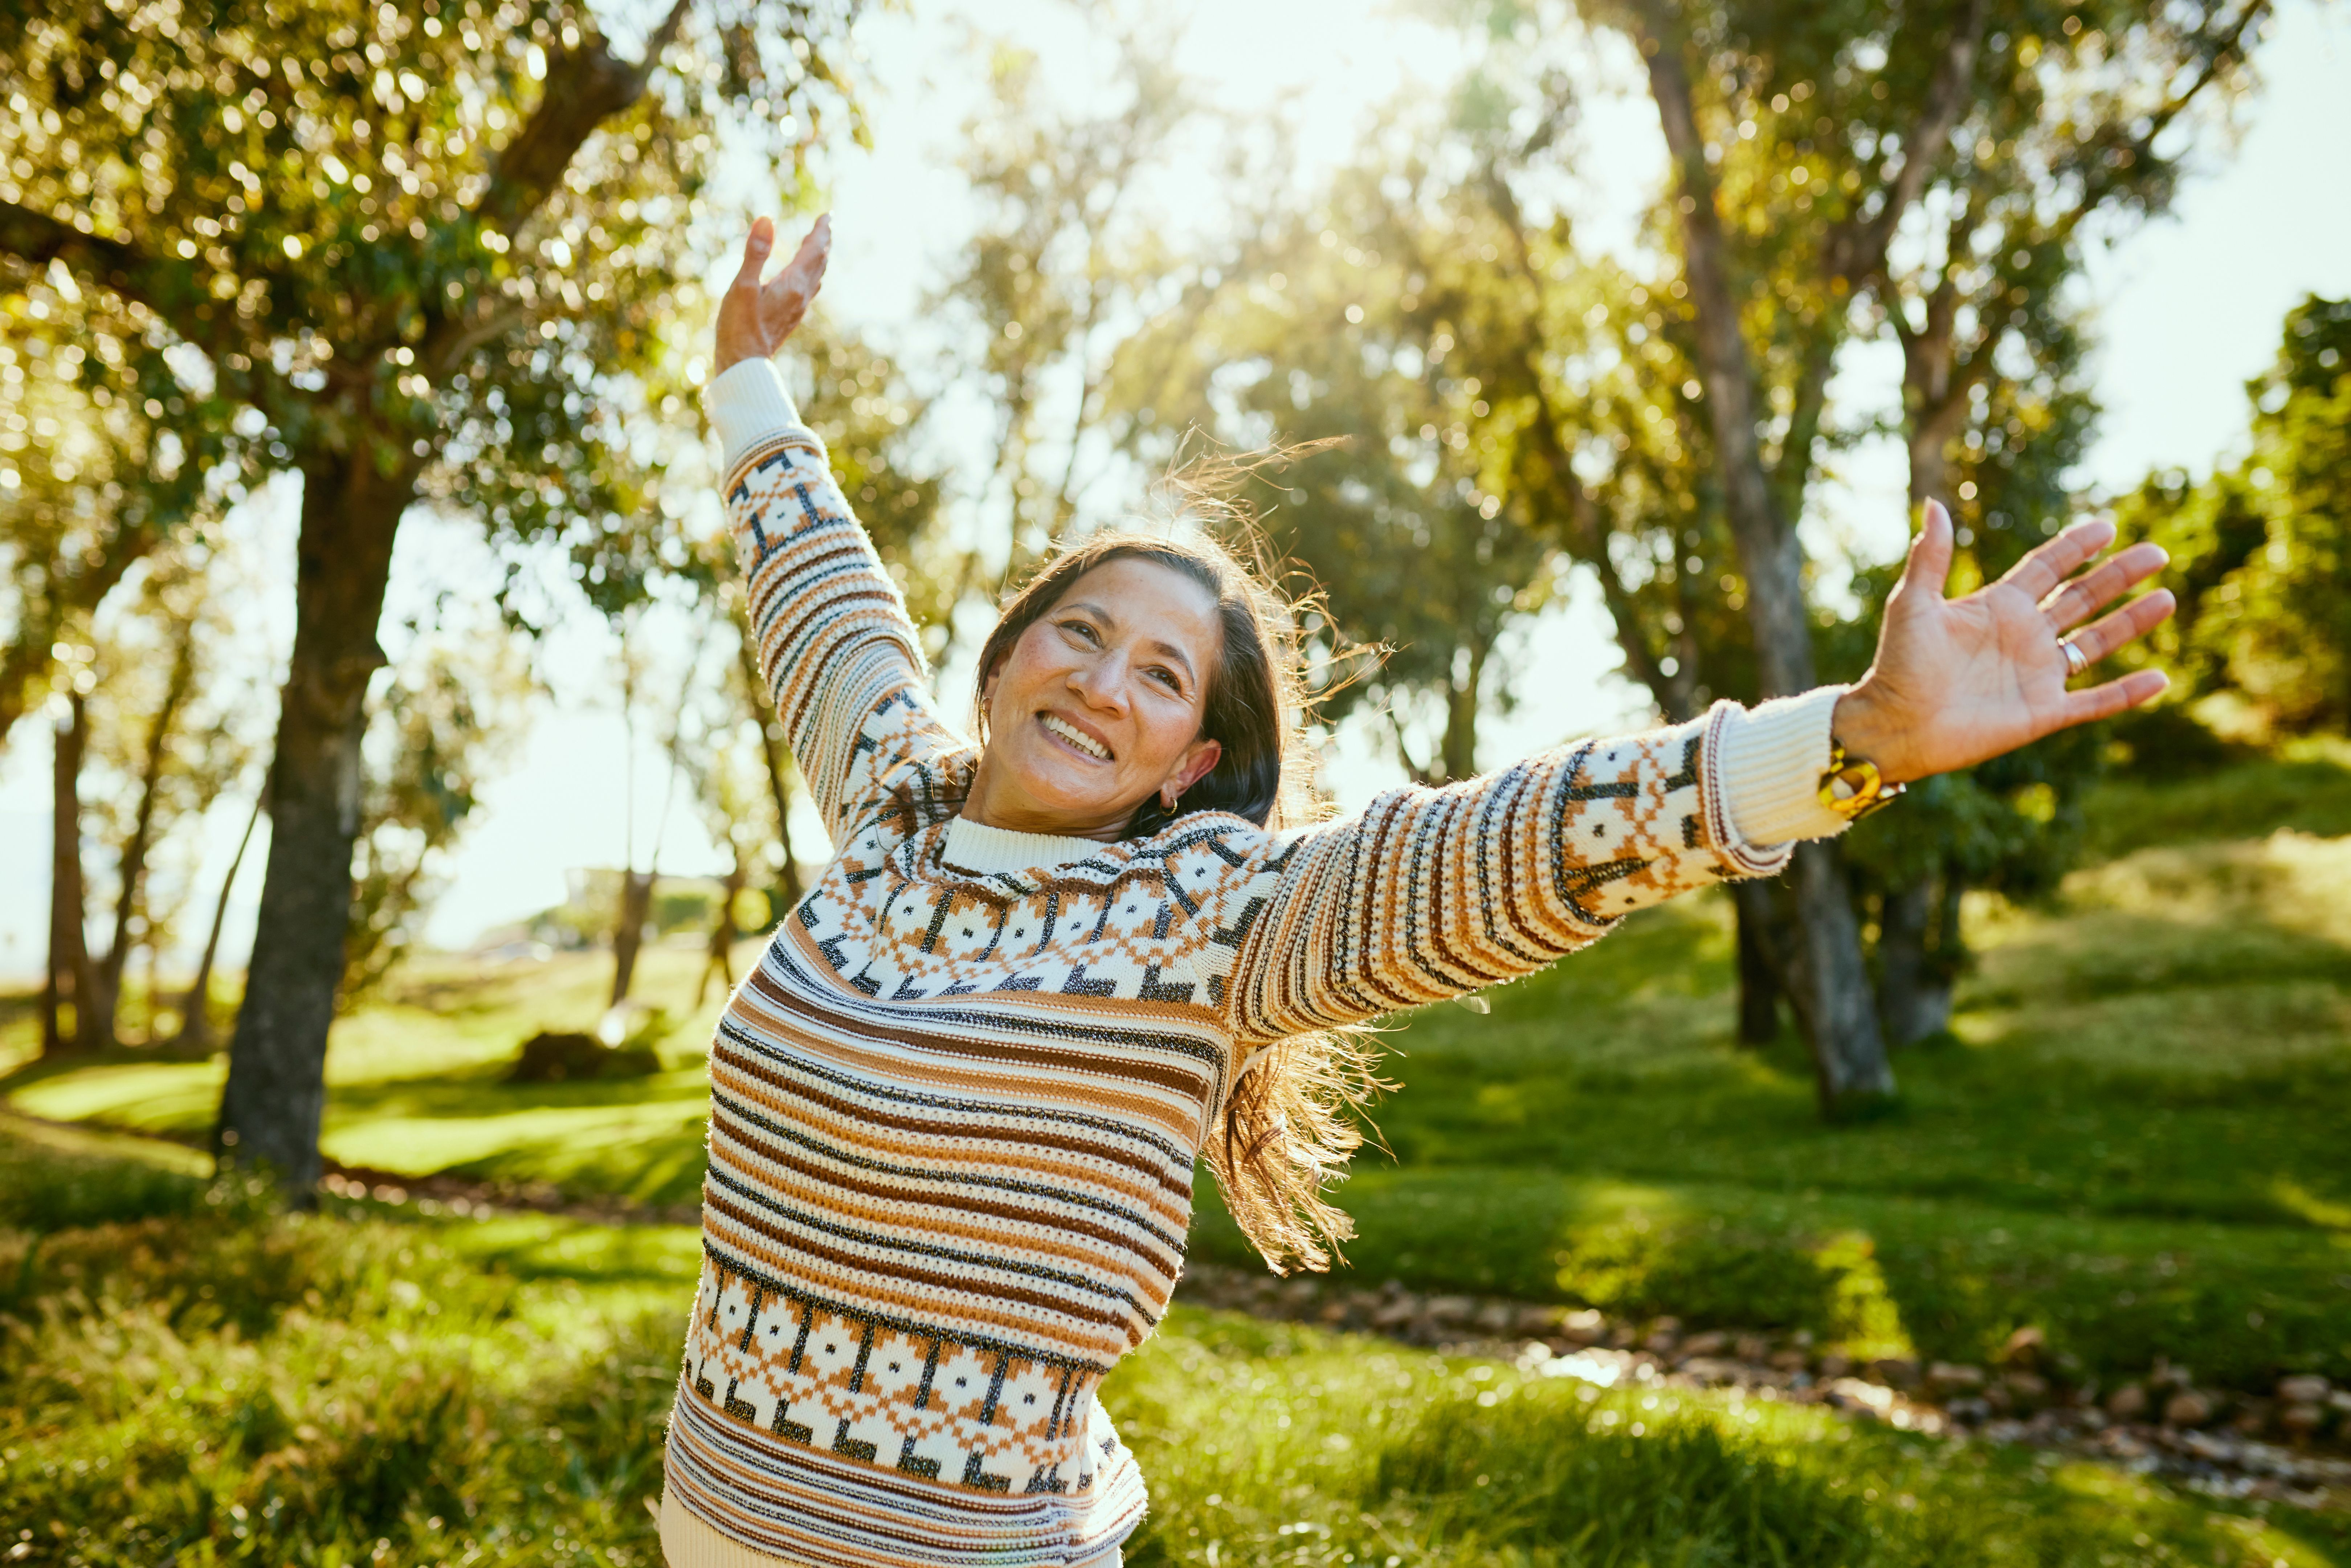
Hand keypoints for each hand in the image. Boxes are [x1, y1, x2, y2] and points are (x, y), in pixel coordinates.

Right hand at [713, 213, 831, 375]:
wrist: (743, 364)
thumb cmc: (738, 326)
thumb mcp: (743, 286)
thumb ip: (755, 252)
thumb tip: (767, 219)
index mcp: (792, 285)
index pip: (814, 251)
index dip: (821, 232)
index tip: (827, 215)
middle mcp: (801, 296)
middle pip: (819, 262)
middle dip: (823, 241)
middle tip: (826, 223)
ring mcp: (798, 308)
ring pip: (816, 276)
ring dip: (819, 257)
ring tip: (819, 244)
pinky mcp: (791, 316)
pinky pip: (808, 288)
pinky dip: (811, 273)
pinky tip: (805, 276)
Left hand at [1830, 500, 2175, 783]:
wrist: (1894, 724)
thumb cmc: (1897, 664)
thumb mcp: (1912, 604)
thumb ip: (1930, 558)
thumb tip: (1933, 504)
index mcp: (1998, 607)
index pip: (2046, 569)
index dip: (2075, 547)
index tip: (2106, 527)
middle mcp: (2023, 637)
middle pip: (2081, 598)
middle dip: (2118, 576)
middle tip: (2155, 553)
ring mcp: (2036, 675)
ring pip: (2096, 642)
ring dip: (2131, 622)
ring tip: (2166, 598)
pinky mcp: (2043, 713)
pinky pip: (2095, 701)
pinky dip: (2126, 692)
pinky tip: (2160, 678)